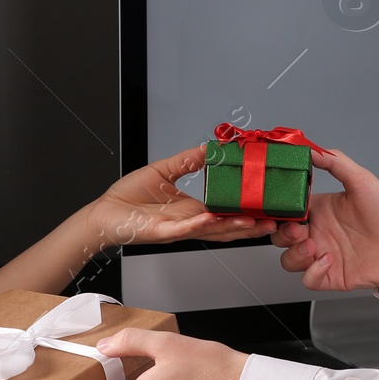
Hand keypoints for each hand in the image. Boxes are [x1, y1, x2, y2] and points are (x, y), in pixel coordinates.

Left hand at [89, 144, 277, 247]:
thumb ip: (189, 160)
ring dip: (234, 227)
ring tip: (255, 222)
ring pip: (212, 230)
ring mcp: (178, 229)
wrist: (104, 213)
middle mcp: (190, 222)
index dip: (248, 211)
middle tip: (274, 221)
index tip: (268, 205)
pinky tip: (213, 218)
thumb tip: (211, 147)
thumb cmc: (129, 197)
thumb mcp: (164, 170)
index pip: (227, 212)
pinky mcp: (163, 232)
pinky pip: (185, 228)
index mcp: (193, 210)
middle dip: (252, 225)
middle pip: (228, 226)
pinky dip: (200, 224)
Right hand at [270, 148, 378, 291]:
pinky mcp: (331, 276)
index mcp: (320, 210)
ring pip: (289, 260)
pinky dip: (312, 272)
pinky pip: (307, 279)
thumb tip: (311, 149)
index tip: (281, 209)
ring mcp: (322, 255)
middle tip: (298, 230)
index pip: (287, 211)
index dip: (279, 212)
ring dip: (294, 254)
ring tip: (313, 246)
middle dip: (282, 235)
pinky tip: (328, 261)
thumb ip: (335, 162)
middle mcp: (318, 233)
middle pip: (281, 237)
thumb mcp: (361, 180)